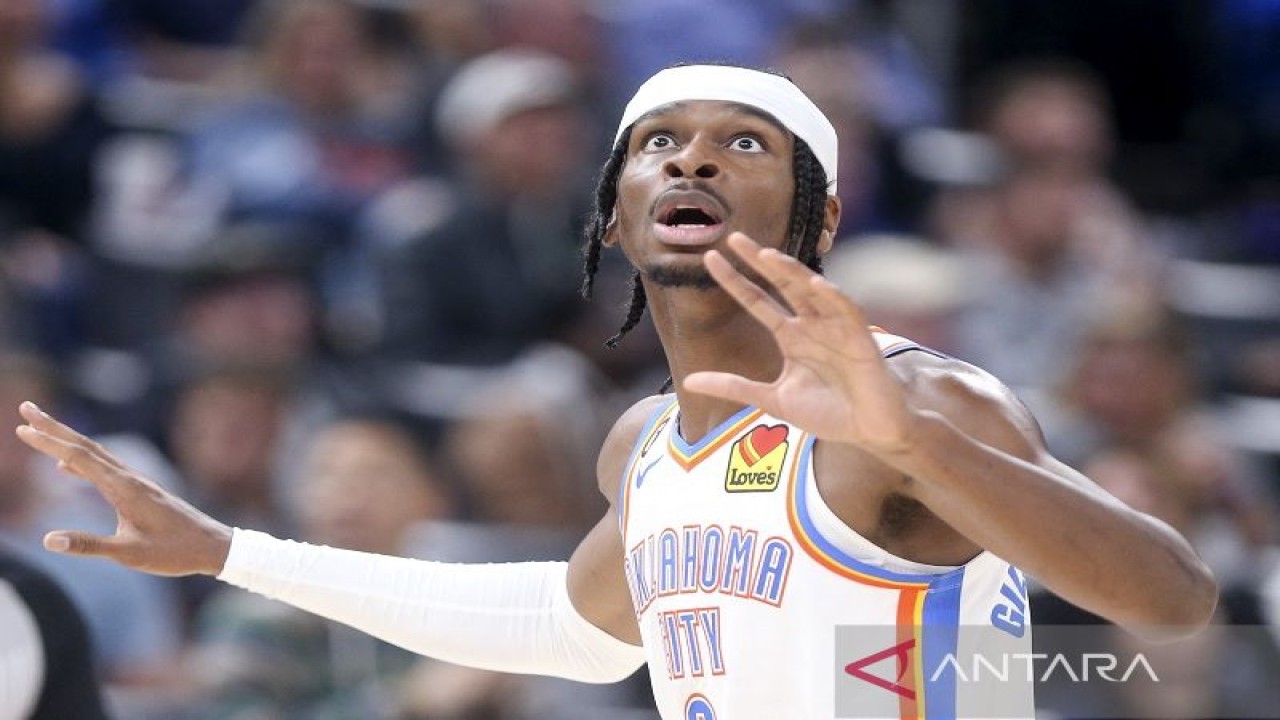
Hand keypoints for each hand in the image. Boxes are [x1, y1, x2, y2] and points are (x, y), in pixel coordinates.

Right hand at [15, 402, 231, 575]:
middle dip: (54, 427)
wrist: (213, 546)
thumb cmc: (174, 552)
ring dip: (66, 441)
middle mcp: (130, 478)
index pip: (79, 458)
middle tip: (26, 407)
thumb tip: (48, 540)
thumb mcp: (128, 554)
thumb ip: (89, 545)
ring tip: (40, 430)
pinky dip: (81, 462)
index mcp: (124, 488)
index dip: (49, 443)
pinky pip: (104, 469)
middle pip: (85, 446)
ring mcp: (136, 482)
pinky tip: (66, 468)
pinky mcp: (140, 490)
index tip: (22, 427)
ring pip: (95, 454)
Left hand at [683, 233, 918, 455]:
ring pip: (811, 290)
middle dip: (759, 261)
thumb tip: (686, 382)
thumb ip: (733, 387)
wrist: (868, 432)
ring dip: (791, 272)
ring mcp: (836, 328)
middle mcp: (812, 325)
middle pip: (782, 284)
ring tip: (767, 255)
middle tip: (734, 238)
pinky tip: (815, 285)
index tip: (710, 259)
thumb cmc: (828, 413)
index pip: (757, 301)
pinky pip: (846, 311)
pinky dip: (832, 298)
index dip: (735, 281)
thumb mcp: (772, 400)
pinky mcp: (861, 339)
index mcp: (791, 336)